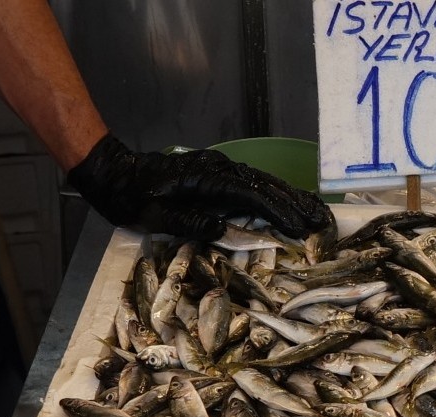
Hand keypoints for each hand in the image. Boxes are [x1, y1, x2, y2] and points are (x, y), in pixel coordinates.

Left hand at [67, 134, 332, 240]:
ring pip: (264, 182)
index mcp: (207, 179)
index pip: (252, 194)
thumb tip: (221, 229)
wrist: (114, 174)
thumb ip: (189, 222)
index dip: (278, 212)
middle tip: (322, 222)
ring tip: (315, 214)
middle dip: (296, 204)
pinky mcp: (219, 175)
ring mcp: (220, 169)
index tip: (299, 228)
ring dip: (291, 199)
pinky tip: (290, 205)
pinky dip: (276, 195)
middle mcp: (220, 169)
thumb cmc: (131, 198)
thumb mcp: (154, 216)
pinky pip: (254, 184)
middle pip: (266, 185)